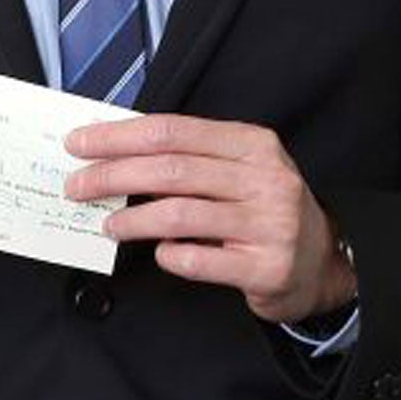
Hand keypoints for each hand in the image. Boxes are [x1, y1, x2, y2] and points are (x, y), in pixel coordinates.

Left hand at [65, 113, 355, 322]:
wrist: (323, 263)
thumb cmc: (264, 209)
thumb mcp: (238, 168)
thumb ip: (187, 156)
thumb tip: (111, 150)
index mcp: (252, 144)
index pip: (171, 131)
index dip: (118, 137)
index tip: (79, 144)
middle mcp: (265, 179)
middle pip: (170, 169)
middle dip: (112, 176)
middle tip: (77, 186)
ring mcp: (269, 225)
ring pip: (179, 214)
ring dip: (131, 219)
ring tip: (108, 224)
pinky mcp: (266, 268)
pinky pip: (198, 259)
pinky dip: (169, 255)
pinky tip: (159, 253)